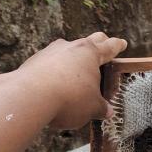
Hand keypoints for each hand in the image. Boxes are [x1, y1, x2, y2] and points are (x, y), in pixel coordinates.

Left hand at [6, 32, 127, 128]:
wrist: (29, 97)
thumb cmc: (68, 99)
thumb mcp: (91, 108)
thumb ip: (101, 108)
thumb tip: (107, 111)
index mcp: (91, 54)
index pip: (109, 47)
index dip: (117, 46)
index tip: (121, 43)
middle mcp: (71, 47)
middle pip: (89, 40)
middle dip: (98, 42)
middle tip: (103, 45)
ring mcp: (50, 52)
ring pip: (66, 51)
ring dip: (72, 59)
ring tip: (75, 73)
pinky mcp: (33, 62)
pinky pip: (48, 64)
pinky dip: (54, 71)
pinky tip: (53, 85)